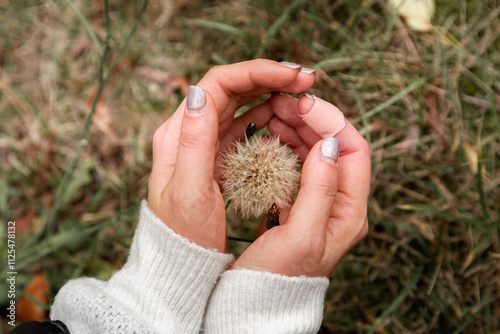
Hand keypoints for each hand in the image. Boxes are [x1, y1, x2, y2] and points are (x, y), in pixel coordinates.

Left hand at [147, 60, 315, 252]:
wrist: (179, 264)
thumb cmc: (183, 234)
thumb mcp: (189, 191)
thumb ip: (194, 141)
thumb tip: (199, 92)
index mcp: (177, 133)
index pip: (217, 84)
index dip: (256, 72)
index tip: (291, 76)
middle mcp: (188, 131)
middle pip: (230, 87)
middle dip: (268, 77)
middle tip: (306, 79)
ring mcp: (204, 142)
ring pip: (239, 104)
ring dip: (270, 93)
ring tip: (302, 94)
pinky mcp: (217, 156)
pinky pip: (243, 126)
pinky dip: (265, 116)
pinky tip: (286, 117)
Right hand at [232, 92, 370, 276]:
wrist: (258, 301)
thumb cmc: (278, 276)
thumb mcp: (301, 235)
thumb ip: (319, 189)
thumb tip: (328, 144)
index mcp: (349, 211)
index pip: (354, 150)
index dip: (331, 121)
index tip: (301, 104)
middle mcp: (340, 203)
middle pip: (335, 146)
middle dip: (312, 119)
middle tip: (283, 101)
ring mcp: (319, 202)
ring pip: (316, 151)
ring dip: (298, 129)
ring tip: (274, 112)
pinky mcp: (299, 203)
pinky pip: (298, 164)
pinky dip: (285, 145)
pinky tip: (269, 136)